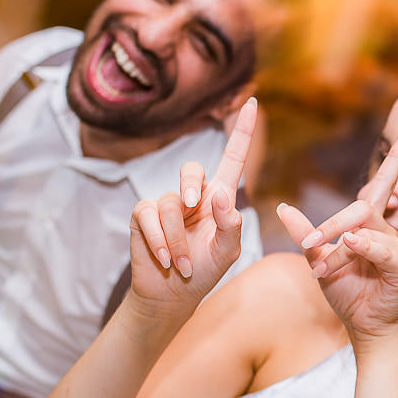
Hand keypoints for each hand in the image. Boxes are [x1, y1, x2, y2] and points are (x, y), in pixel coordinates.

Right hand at [127, 98, 255, 314]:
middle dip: (191, 186)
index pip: (233, 158)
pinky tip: (165, 259)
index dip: (243, 132)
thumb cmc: (204, 270)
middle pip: (191, 169)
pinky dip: (159, 240)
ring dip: (178, 240)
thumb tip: (221, 195)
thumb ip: (231, 225)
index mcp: (220, 198)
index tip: (253, 104)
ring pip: (170, 204)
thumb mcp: (227, 251)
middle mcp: (193, 195)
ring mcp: (166, 203)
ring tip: (183, 264)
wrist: (173, 294)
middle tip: (194, 207)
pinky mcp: (144, 215)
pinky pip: (149, 216)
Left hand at [276, 133, 397, 346]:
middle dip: (331, 226)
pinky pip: (387, 252)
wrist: (361, 326)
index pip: (381, 187)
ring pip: (366, 233)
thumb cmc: (346, 292)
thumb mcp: (318, 261)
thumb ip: (307, 234)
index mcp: (369, 226)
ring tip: (322, 272)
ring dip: (340, 252)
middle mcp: (387, 232)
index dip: (394, 162)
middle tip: (309, 247)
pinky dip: (368, 248)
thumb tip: (284, 207)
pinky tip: (353, 244)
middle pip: (361, 209)